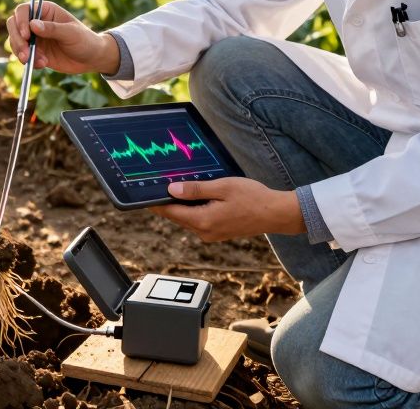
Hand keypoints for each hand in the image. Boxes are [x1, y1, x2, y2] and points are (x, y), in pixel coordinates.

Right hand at [5, 0, 119, 74]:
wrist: (91, 59)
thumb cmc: (85, 40)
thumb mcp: (71, 33)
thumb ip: (52, 29)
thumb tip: (33, 25)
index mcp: (45, 10)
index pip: (23, 10)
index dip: (20, 21)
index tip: (26, 35)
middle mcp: (37, 22)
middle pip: (14, 26)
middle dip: (17, 40)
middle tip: (25, 54)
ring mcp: (35, 37)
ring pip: (16, 42)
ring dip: (22, 53)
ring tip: (38, 62)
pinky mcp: (35, 51)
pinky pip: (23, 55)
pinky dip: (29, 61)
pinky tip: (43, 64)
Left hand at [149, 178, 306, 241]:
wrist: (276, 214)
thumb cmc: (252, 197)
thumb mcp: (222, 187)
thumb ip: (196, 190)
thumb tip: (171, 190)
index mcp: (203, 221)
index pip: (170, 212)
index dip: (155, 202)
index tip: (143, 194)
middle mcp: (204, 232)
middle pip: (177, 216)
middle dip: (167, 202)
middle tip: (158, 184)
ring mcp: (211, 235)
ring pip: (187, 218)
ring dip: (181, 205)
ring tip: (176, 186)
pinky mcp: (218, 233)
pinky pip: (198, 220)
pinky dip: (193, 210)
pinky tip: (195, 196)